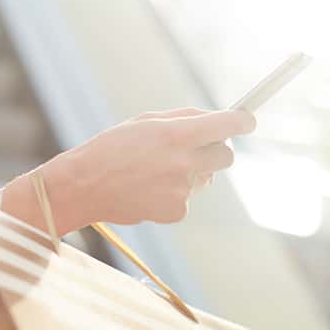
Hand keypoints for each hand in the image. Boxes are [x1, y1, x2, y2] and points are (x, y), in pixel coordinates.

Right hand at [60, 106, 255, 225]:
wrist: (83, 186)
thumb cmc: (111, 148)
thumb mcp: (144, 121)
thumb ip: (183, 118)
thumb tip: (214, 117)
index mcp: (177, 134)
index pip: (228, 125)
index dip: (243, 121)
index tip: (246, 121)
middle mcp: (184, 162)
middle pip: (226, 154)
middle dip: (217, 149)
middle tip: (196, 147)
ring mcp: (182, 190)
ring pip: (205, 178)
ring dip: (191, 172)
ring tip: (155, 171)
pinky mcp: (177, 211)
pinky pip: (188, 198)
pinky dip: (174, 194)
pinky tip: (149, 189)